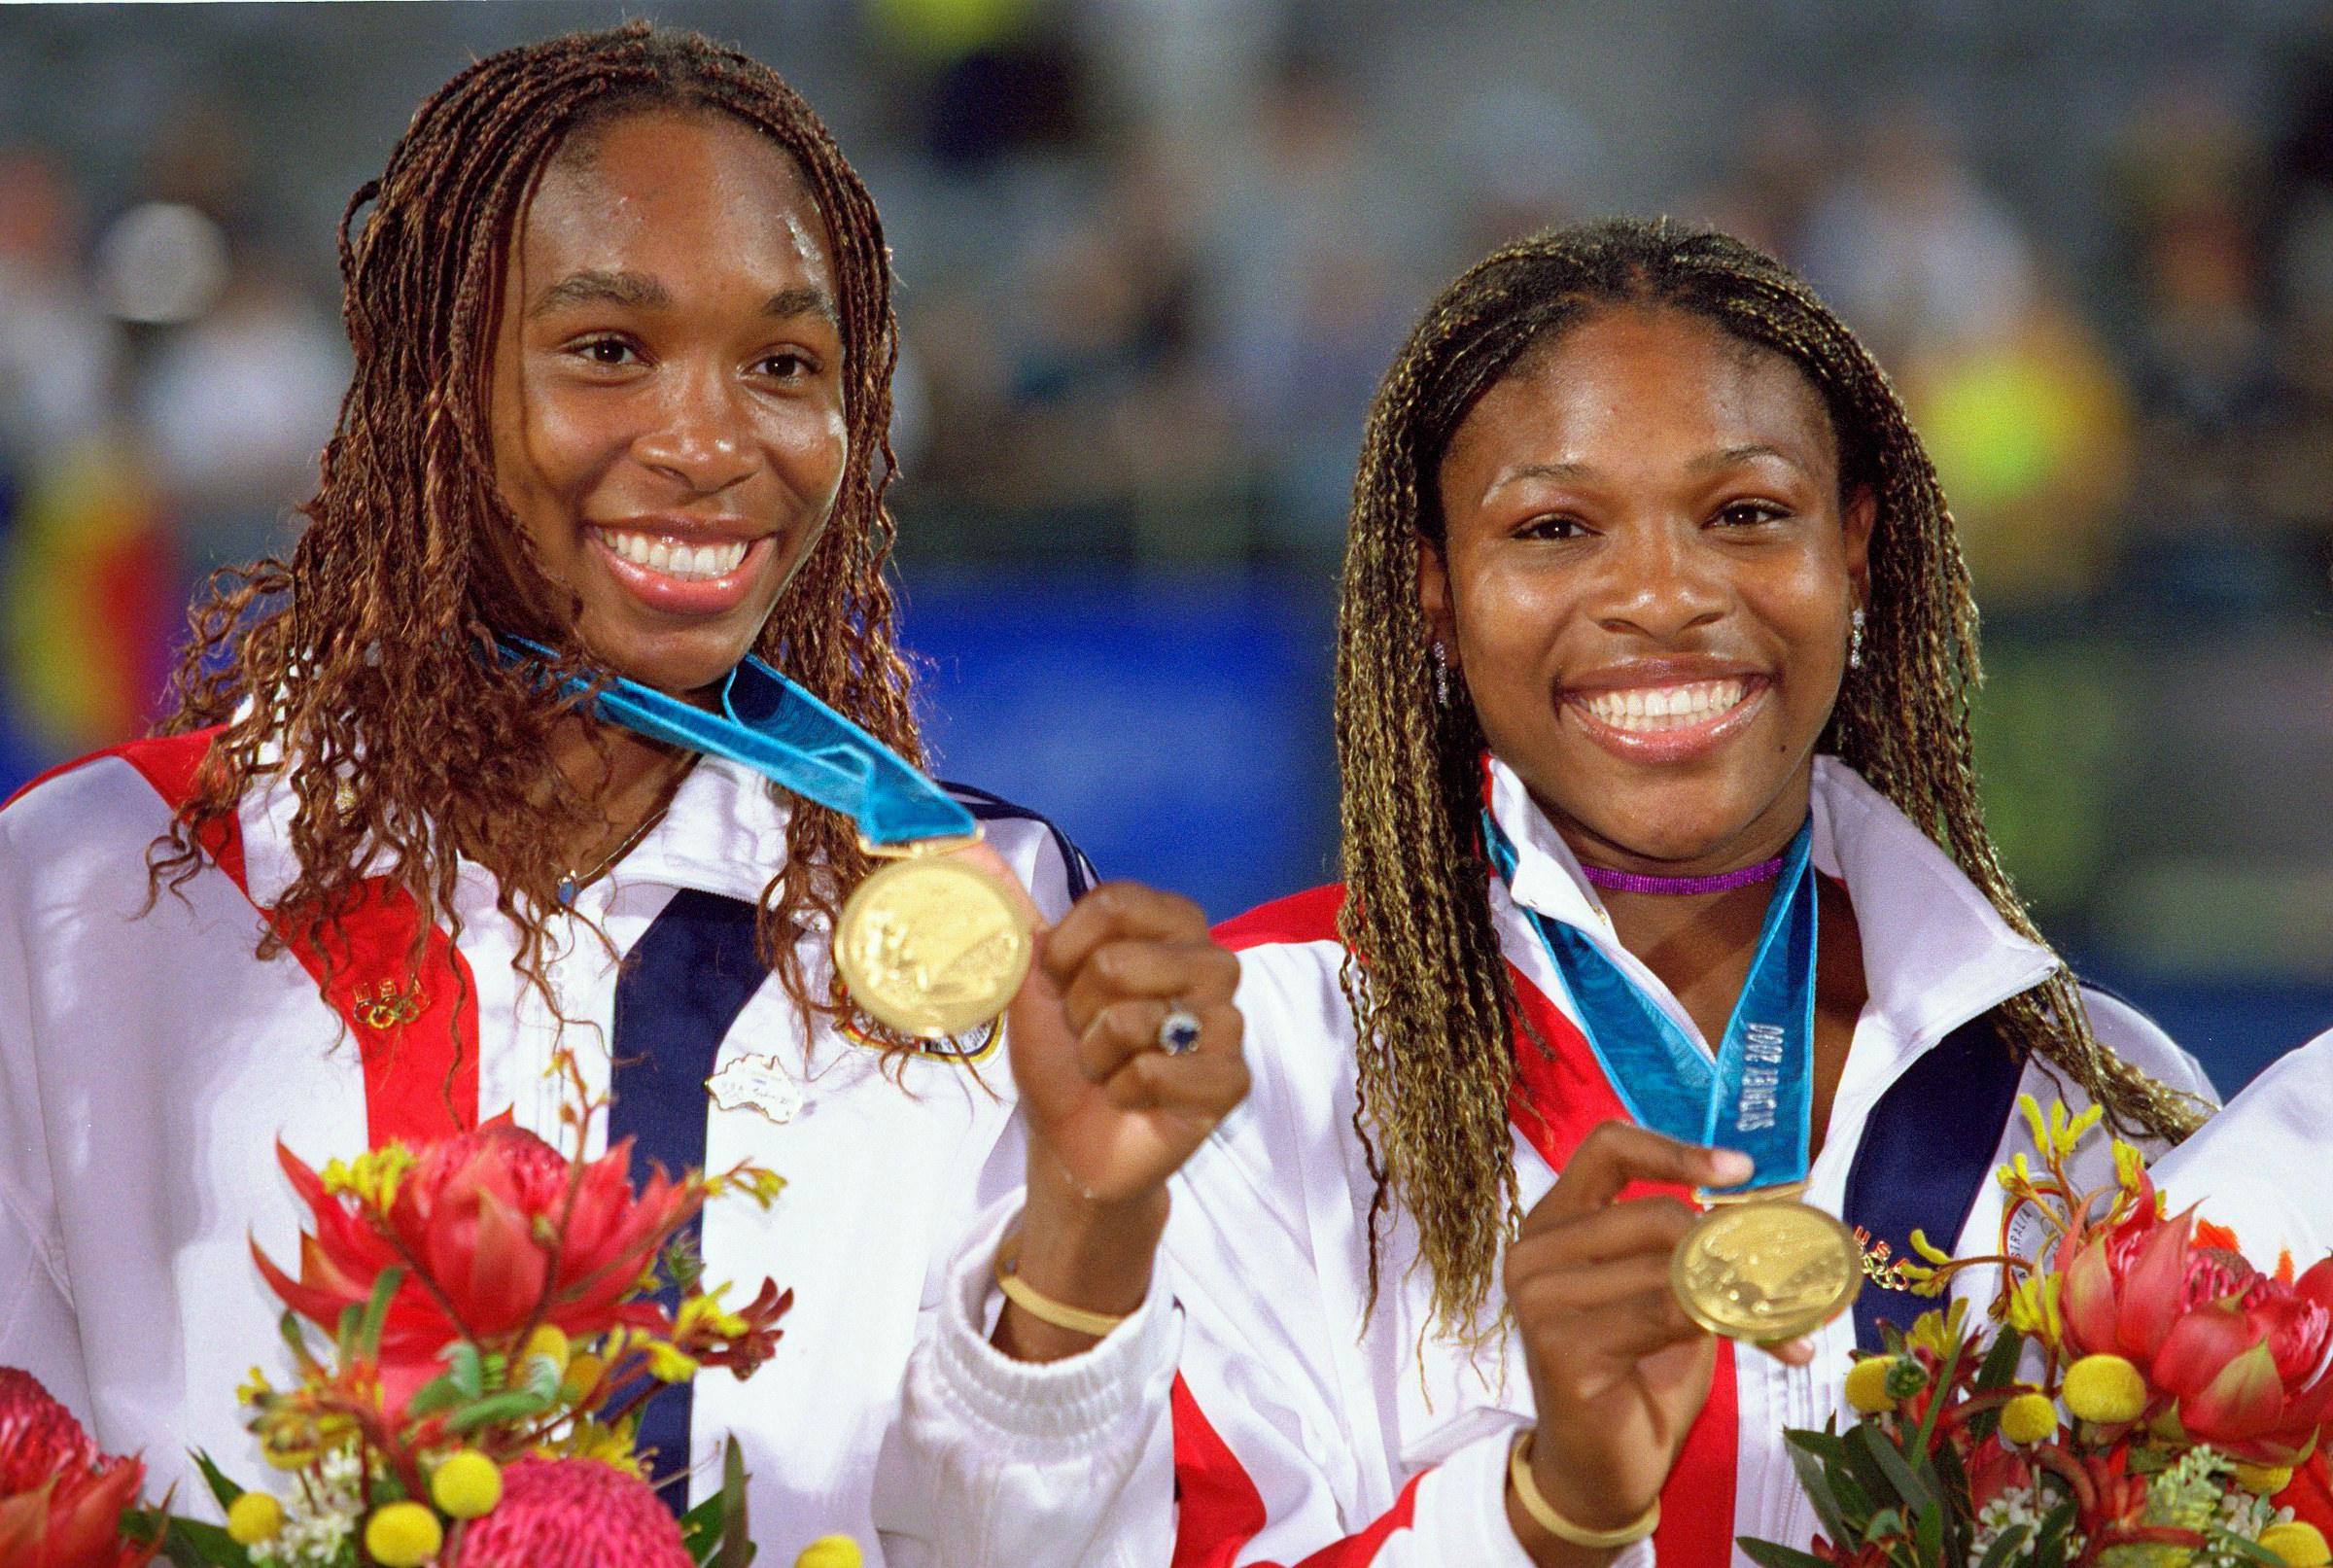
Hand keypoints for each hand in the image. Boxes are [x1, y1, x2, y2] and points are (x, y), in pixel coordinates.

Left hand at [994, 881, 1246, 1360]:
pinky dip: (1124, 1091)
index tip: (1060, 979)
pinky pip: (1155, 1071)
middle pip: (1117, 962)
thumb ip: (1003, 906)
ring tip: (1110, 1068)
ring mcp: (1228, 1021)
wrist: (1073, 1140)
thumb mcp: (1025, 974)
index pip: (1114, 903)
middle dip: (1079, 1012)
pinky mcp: (1233, 1079)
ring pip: (1133, 1020)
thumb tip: (958, 839)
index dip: (1067, 948)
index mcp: (1173, 923)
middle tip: (1089, 1037)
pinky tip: (1135, 1098)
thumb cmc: (1061, 1052)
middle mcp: (1213, 962)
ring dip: (1097, 1056)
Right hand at [1503, 1122, 1813, 1563]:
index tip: (1741, 1169)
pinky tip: (1779, 1346)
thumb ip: (1690, 1250)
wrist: (1599, 1474)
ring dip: (1745, 1294)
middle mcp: (1534, 1251)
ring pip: (1670, 1264)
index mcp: (1554, 1224)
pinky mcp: (1560, 1344)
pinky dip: (1733, 1323)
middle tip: (1794, 1277)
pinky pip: (1668, 1311)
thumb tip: (1773, 1215)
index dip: (1675, 1149)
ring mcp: (1539, 1297)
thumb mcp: (1667, 1297)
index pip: (1608, 1148)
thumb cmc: (1637, 1380)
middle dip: (1734, 1246)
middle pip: (1656, 1212)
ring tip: (1792, 1322)